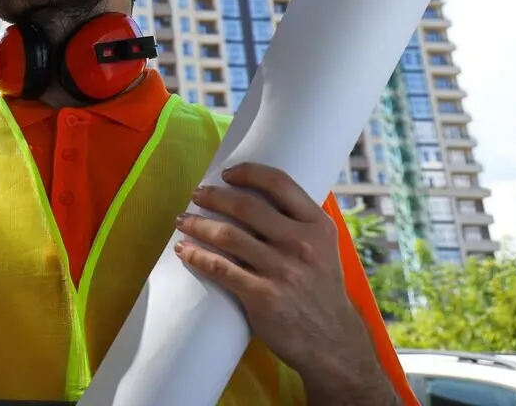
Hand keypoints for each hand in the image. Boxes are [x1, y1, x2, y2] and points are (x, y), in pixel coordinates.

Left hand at [174, 163, 393, 400]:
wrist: (333, 343)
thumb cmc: (320, 289)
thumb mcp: (324, 248)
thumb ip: (299, 222)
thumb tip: (258, 192)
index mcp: (317, 226)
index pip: (280, 184)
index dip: (248, 172)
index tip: (226, 173)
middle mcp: (302, 244)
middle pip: (246, 206)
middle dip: (213, 196)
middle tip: (196, 195)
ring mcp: (282, 270)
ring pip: (227, 235)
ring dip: (197, 224)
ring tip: (182, 220)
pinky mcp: (263, 296)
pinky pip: (220, 268)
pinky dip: (196, 255)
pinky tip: (182, 250)